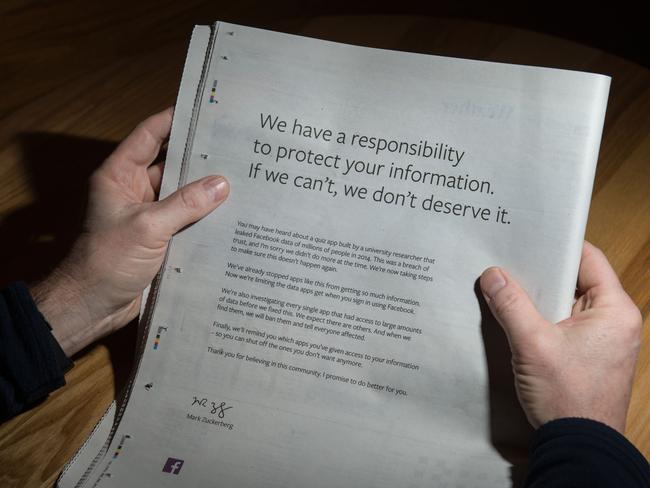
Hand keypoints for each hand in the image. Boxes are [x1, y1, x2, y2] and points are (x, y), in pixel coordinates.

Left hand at [31, 108, 228, 355]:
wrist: (95, 305)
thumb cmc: (109, 259)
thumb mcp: (148, 227)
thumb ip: (185, 204)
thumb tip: (223, 184)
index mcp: (120, 175)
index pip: (149, 136)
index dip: (173, 119)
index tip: (204, 110)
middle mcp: (135, 190)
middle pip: (171, 164)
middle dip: (201, 157)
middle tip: (235, 146)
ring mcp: (149, 214)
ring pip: (183, 194)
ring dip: (207, 189)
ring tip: (243, 177)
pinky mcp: (161, 237)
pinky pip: (188, 219)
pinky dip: (206, 216)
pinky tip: (233, 213)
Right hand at [480, 241, 641, 432]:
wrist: (579, 447)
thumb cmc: (567, 397)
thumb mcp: (533, 344)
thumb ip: (511, 305)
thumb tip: (492, 275)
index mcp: (615, 311)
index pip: (589, 259)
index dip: (558, 245)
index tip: (528, 236)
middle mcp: (614, 321)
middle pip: (576, 280)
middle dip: (541, 273)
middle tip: (508, 260)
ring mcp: (602, 340)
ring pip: (566, 303)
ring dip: (538, 298)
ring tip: (506, 285)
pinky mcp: (589, 355)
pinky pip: (563, 324)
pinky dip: (541, 318)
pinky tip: (515, 316)